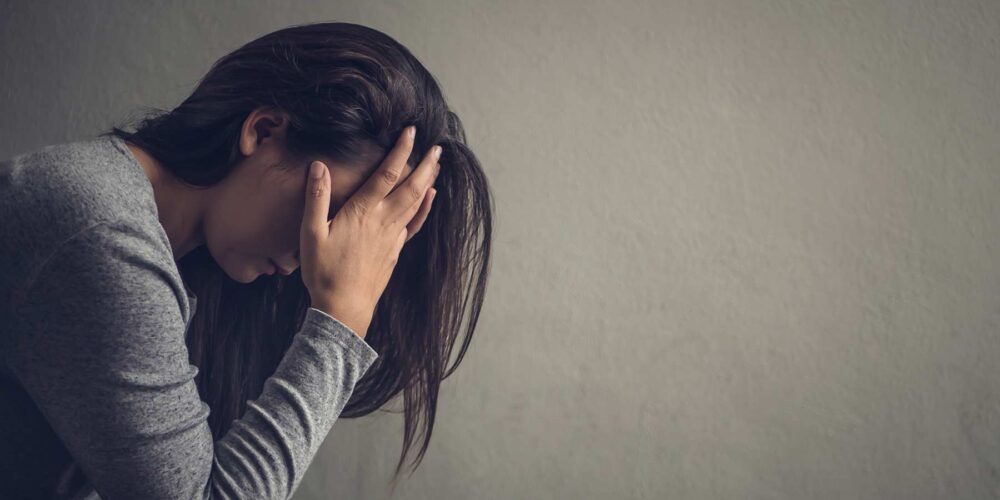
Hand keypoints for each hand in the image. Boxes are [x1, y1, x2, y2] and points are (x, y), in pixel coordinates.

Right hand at [299, 125, 439, 336]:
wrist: (343, 307)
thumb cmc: (323, 271)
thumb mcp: (311, 233)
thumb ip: (316, 198)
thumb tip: (319, 166)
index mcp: (363, 212)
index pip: (387, 174)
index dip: (400, 151)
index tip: (411, 132)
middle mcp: (383, 221)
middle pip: (411, 186)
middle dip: (425, 164)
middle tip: (437, 146)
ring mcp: (392, 236)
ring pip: (416, 203)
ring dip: (428, 181)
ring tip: (437, 164)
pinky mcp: (394, 250)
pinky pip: (414, 223)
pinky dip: (424, 208)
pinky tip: (430, 198)